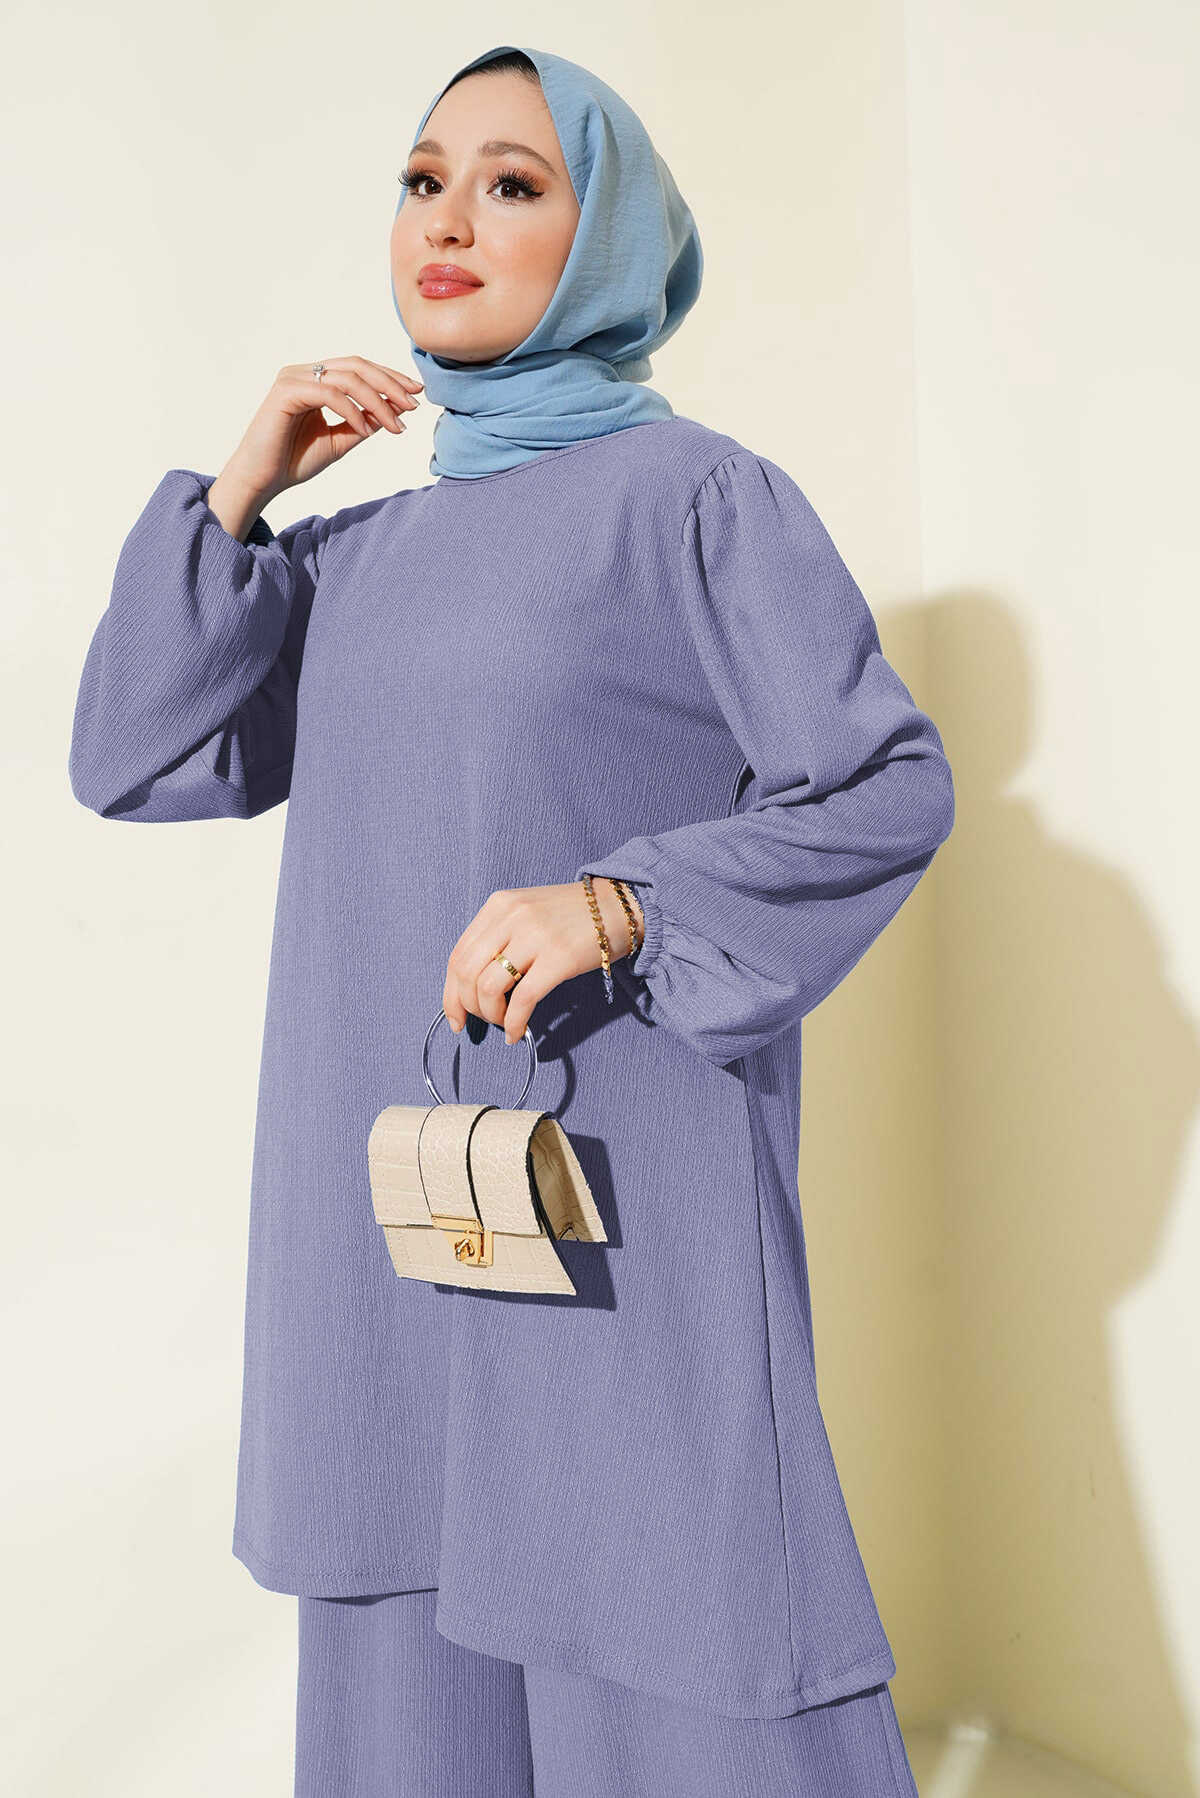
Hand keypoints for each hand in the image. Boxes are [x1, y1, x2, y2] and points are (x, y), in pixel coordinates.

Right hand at [210, 355, 424, 522]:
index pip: (359, 368)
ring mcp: (293, 378)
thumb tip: (398, 407)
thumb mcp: (342, 439)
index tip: (416, 394)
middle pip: (357, 366)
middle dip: (390, 384)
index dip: (390, 377)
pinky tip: (366, 430)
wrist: (263, 480)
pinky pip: (329, 394)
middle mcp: (304, 372)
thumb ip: (366, 421)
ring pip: (347, 379)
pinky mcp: (285, 391)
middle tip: (414, 405)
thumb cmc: (295, 461)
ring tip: (395, 426)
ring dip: (378, 401)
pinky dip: (352, 411)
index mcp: (316, 379)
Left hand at [442, 879, 645, 1044]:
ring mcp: (535, 936)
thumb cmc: (571, 916)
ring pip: (489, 987)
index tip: (456, 1017)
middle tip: (481, 1022)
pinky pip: (523, 999)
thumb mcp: (525, 913)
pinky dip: (514, 1022)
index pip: (457, 955)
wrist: (619, 906)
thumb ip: (498, 938)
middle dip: (468, 1007)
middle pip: (466, 973)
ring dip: (491, 1015)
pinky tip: (517, 1032)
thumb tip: (473, 985)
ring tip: (503, 1023)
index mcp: (498, 906)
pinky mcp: (559, 958)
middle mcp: (511, 917)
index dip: (451, 993)